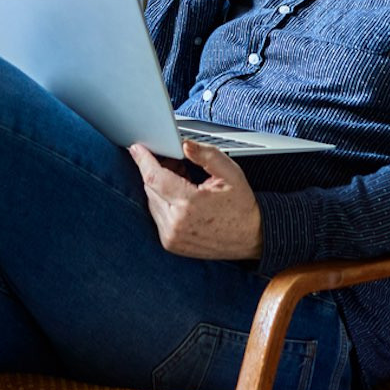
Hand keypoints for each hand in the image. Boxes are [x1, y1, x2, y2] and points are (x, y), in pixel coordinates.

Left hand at [129, 140, 263, 260]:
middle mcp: (176, 224)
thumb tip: (184, 144)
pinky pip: (157, 215)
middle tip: (177, 163)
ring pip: (152, 201)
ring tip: (185, 182)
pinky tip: (182, 199)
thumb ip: (206, 155)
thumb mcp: (230, 173)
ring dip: (161, 188)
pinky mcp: (171, 244)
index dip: (144, 160)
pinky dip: (164, 203)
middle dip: (158, 171)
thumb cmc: (241, 206)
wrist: (251, 237)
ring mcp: (172, 237)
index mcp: (189, 205)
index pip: (154, 178)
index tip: (137, 149)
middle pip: (151, 188)